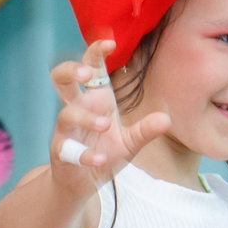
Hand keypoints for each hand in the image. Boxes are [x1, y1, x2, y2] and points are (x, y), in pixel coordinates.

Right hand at [49, 39, 171, 186]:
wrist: (82, 184)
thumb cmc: (103, 154)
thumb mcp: (130, 143)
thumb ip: (146, 130)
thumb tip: (166, 119)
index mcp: (94, 100)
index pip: (90, 69)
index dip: (95, 52)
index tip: (110, 43)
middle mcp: (77, 110)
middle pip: (61, 79)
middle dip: (70, 71)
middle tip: (86, 75)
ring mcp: (66, 131)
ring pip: (66, 114)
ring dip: (85, 117)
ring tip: (105, 123)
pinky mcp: (62, 153)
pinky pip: (68, 150)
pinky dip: (85, 155)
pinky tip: (99, 160)